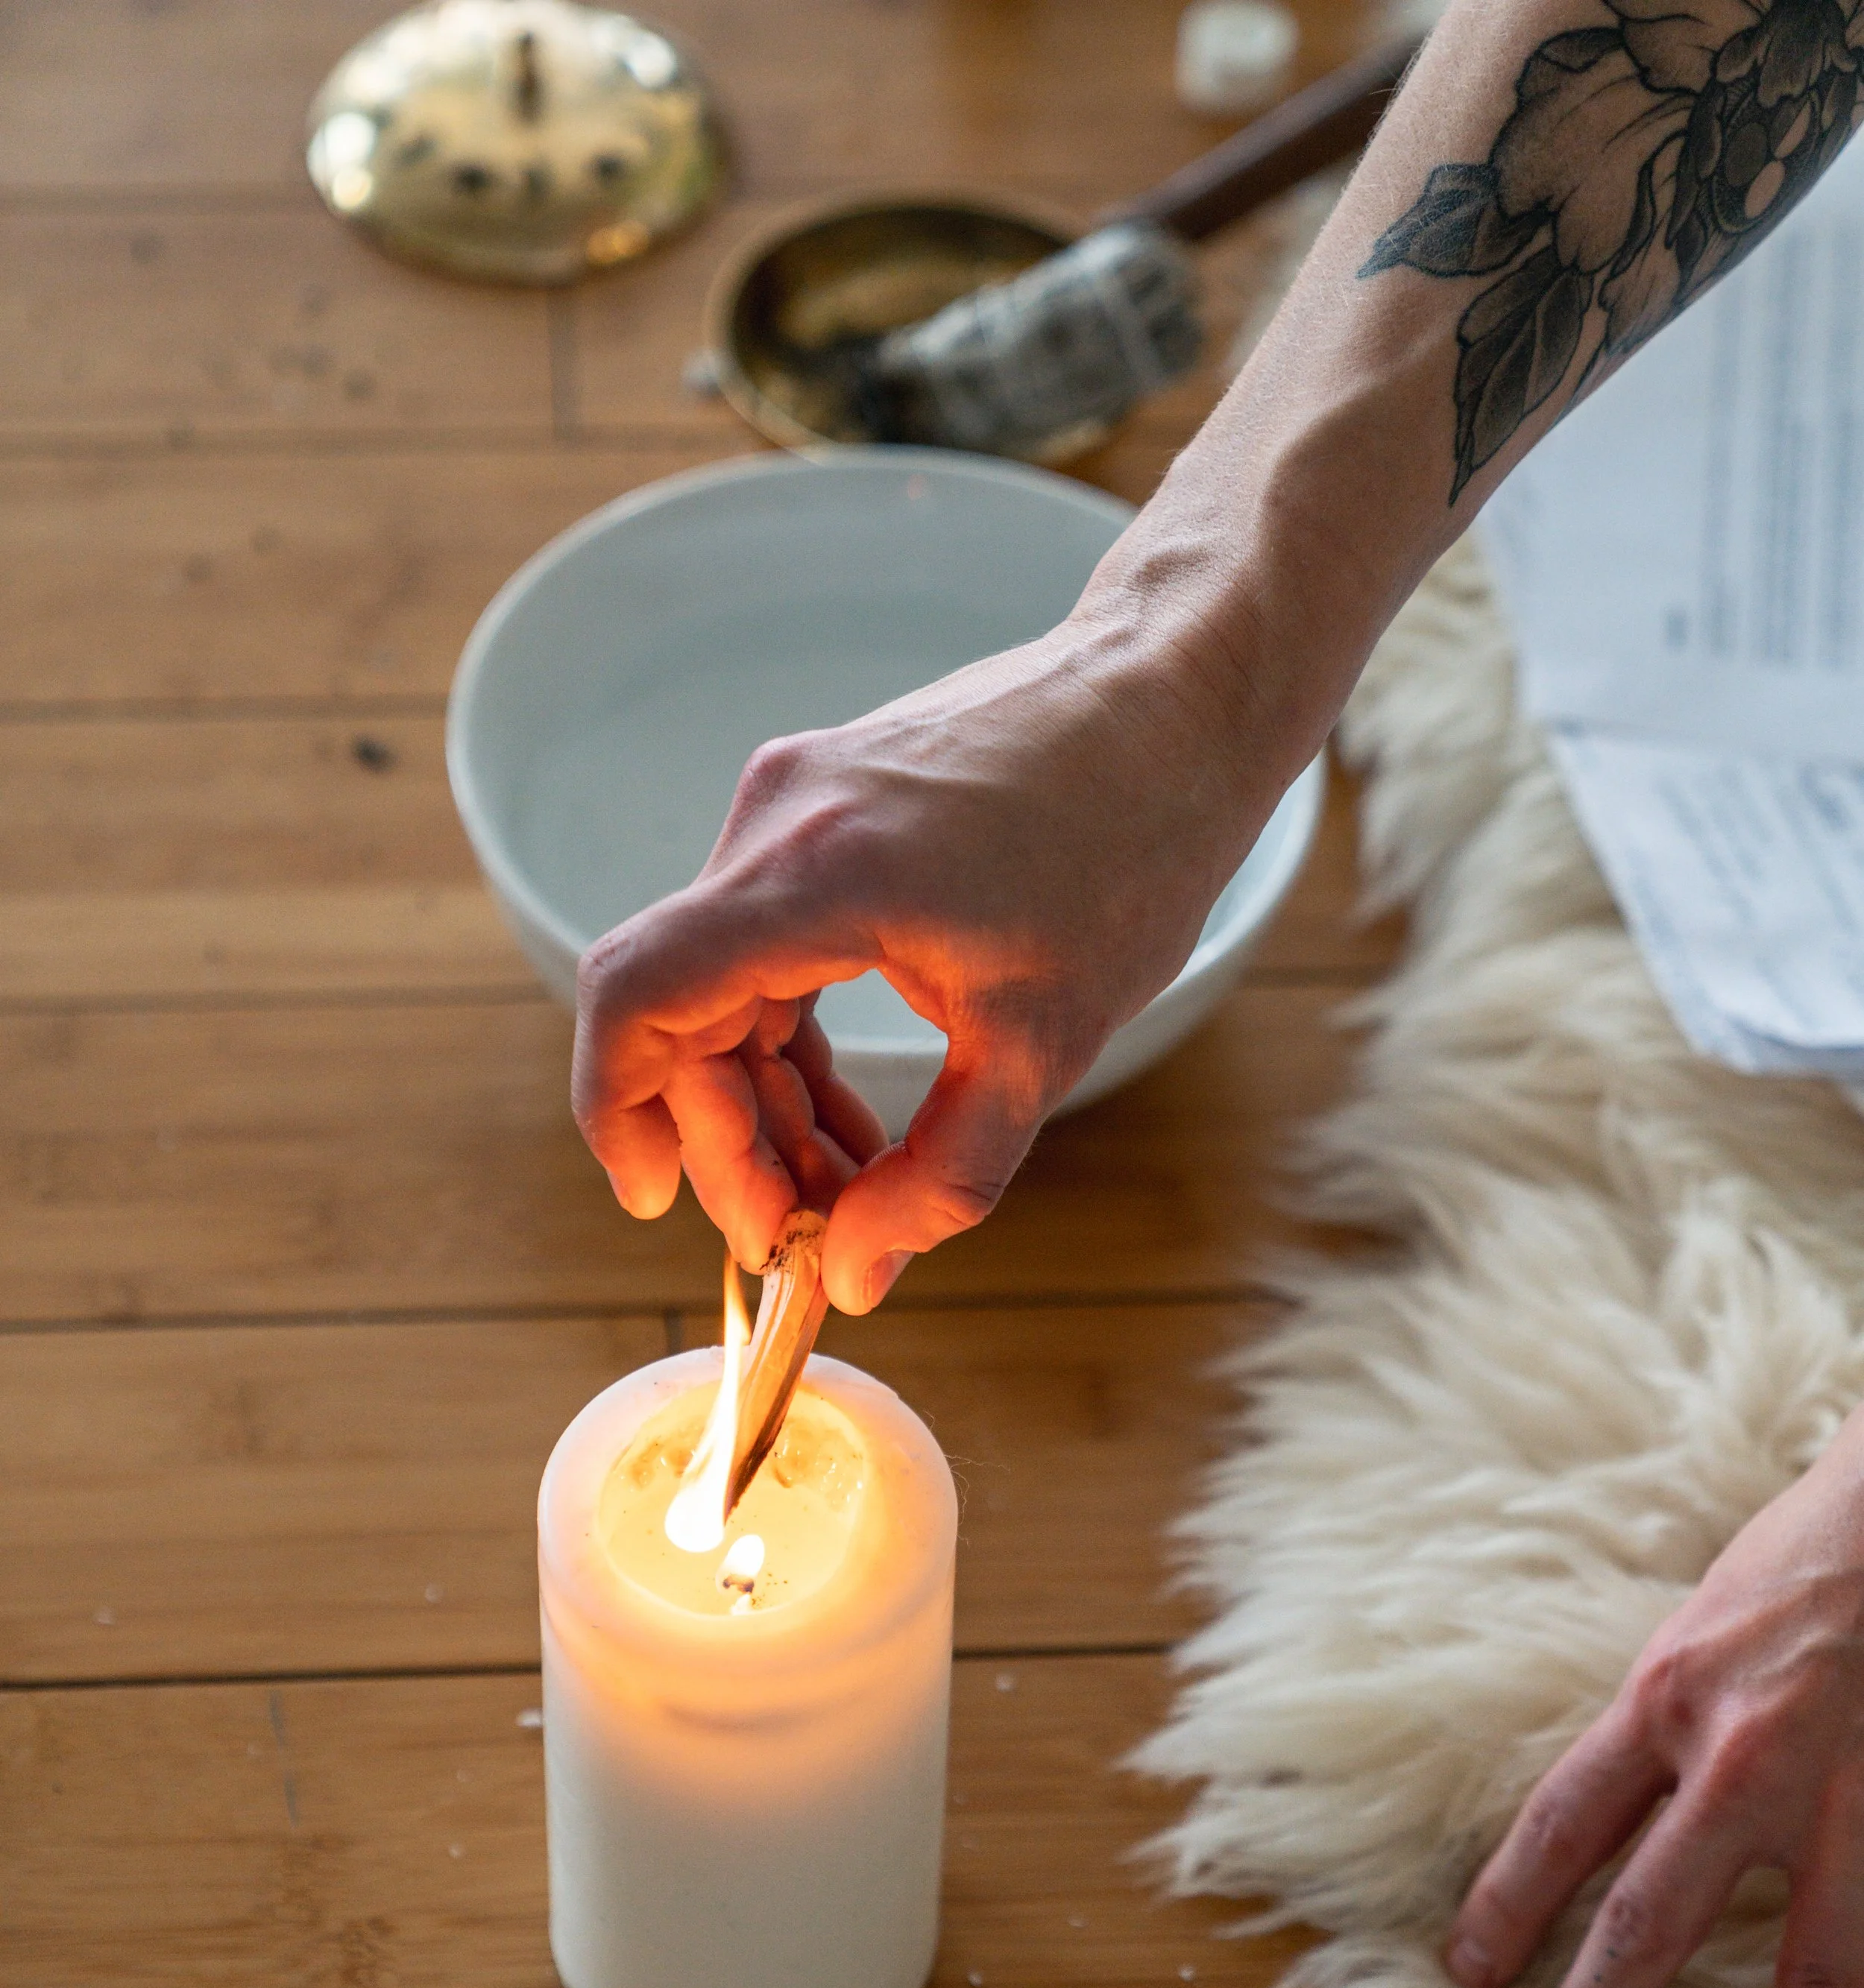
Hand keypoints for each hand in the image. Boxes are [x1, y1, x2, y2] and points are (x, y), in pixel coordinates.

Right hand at [571, 602, 1272, 1312]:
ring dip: (761, 1102)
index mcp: (819, 873)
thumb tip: (853, 1278)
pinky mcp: (821, 811)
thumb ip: (943, 1178)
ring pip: (720, 988)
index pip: (638, 995)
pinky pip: (764, 951)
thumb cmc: (1129, 848)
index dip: (617, 1112)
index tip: (659, 1203)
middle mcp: (778, 824)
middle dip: (725, 1141)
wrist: (1174, 700)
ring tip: (842, 1190)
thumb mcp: (1043, 1045)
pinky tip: (850, 1116)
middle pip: (678, 1012)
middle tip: (799, 1236)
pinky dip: (790, 1042)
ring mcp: (793, 808)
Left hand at [1446, 1408, 1863, 1987]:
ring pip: (1815, 1968)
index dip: (1513, 1903)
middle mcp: (1749, 1755)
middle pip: (1655, 1918)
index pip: (1566, 1823)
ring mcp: (1852, 1794)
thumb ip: (1677, 1722)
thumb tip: (1638, 1811)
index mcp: (1671, 1696)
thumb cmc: (1817, 1552)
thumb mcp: (1708, 1625)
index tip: (1469, 1974)